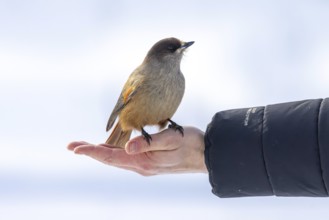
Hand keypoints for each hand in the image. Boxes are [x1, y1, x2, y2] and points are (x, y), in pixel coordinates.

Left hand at [67, 126, 207, 175]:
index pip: (112, 157)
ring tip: (84, 147)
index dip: (93, 151)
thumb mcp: (172, 139)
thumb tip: (127, 148)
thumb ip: (150, 143)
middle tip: (72, 146)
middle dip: (91, 152)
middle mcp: (142, 166)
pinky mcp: (149, 161)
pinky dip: (112, 153)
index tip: (76, 148)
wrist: (205, 155)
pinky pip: (125, 158)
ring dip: (99, 152)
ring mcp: (145, 165)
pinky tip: (108, 150)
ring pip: (117, 159)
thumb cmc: (191, 144)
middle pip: (110, 159)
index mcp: (144, 161)